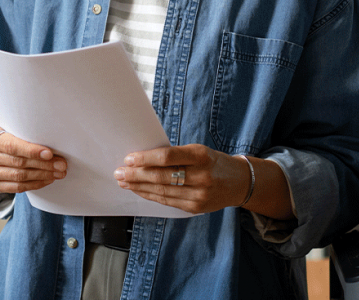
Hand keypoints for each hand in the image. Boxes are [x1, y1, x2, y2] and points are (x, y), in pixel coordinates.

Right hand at [0, 122, 66, 193]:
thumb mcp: (10, 125)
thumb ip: (24, 130)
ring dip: (42, 175)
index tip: (49, 153)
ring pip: (18, 176)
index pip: (10, 145)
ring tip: (58, 172)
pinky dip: (34, 184)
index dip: (31, 150)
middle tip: (61, 164)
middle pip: (17, 162)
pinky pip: (16, 187)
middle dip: (43, 164)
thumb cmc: (6, 132)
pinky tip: (47, 179)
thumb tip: (53, 137)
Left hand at [113, 144, 248, 214]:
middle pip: (162, 177)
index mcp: (202, 156)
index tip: (129, 158)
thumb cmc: (214, 162)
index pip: (168, 157)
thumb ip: (176, 155)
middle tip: (119, 172)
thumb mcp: (199, 151)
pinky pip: (167, 201)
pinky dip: (150, 195)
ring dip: (139, 187)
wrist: (239, 182)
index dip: (146, 158)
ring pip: (162, 191)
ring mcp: (199, 195)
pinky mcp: (195, 208)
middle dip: (136, 175)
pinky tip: (138, 191)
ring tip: (124, 181)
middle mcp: (201, 176)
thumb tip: (143, 158)